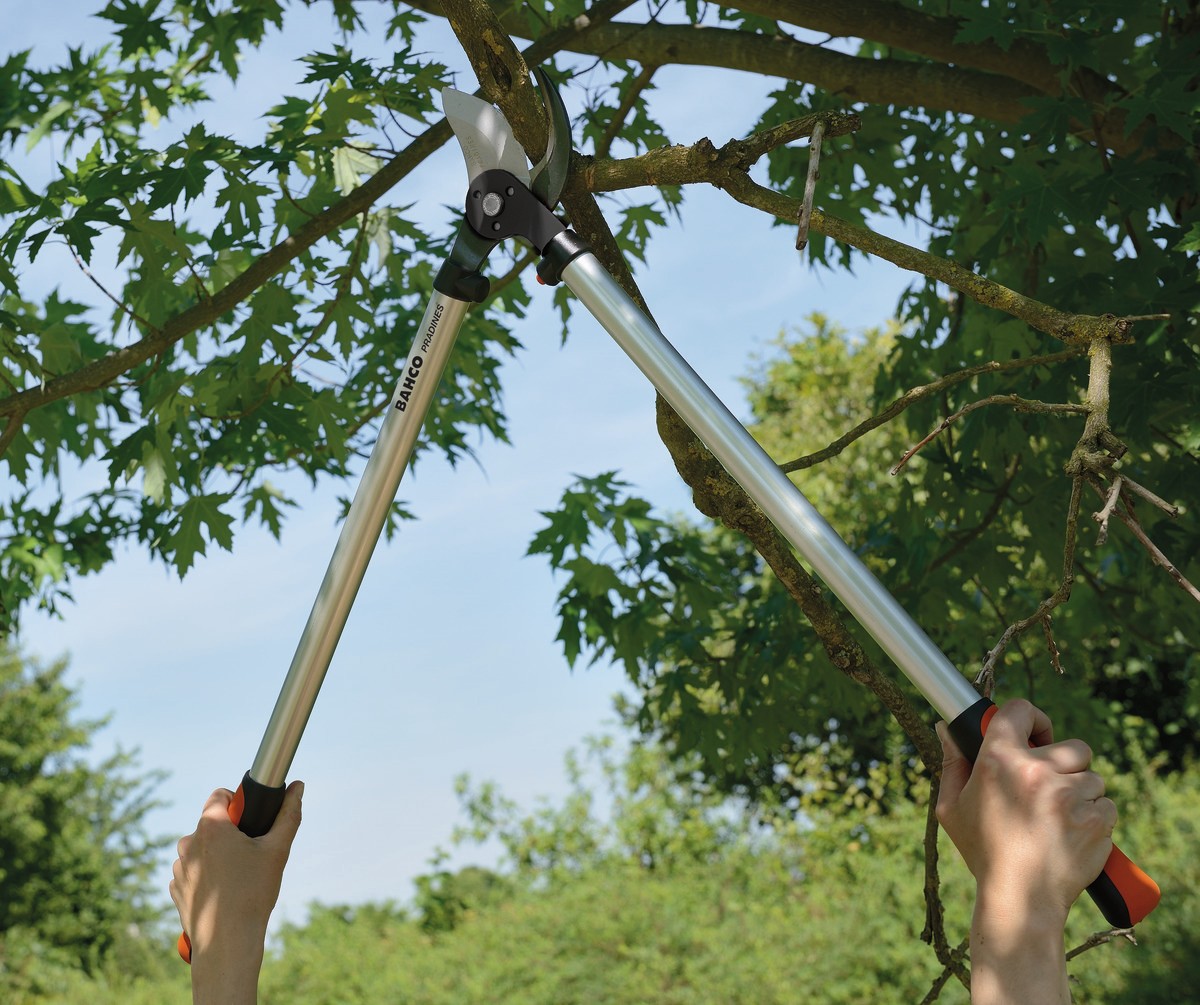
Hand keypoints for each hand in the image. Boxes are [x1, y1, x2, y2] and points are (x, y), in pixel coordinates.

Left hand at [170, 781, 303, 1004]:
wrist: (227, 941)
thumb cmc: (253, 892)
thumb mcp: (277, 850)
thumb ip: (288, 814)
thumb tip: (298, 787)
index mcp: (211, 827)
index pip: (219, 795)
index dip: (238, 802)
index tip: (252, 820)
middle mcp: (188, 843)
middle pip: (212, 823)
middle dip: (230, 832)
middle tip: (250, 853)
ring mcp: (179, 868)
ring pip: (201, 848)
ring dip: (216, 853)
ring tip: (237, 876)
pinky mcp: (176, 888)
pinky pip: (193, 870)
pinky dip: (206, 874)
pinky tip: (223, 891)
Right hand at [937, 700, 1115, 1003]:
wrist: (1020, 899)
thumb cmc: (983, 851)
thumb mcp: (951, 807)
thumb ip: (952, 763)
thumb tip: (947, 729)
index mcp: (999, 760)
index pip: (1020, 710)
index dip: (1031, 718)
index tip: (1034, 734)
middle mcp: (1037, 771)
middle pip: (1072, 745)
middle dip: (1065, 763)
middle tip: (1050, 786)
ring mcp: (1071, 794)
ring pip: (1092, 777)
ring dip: (1081, 793)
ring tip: (1059, 819)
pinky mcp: (1097, 819)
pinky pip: (1106, 804)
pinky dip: (1096, 817)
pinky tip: (1073, 834)